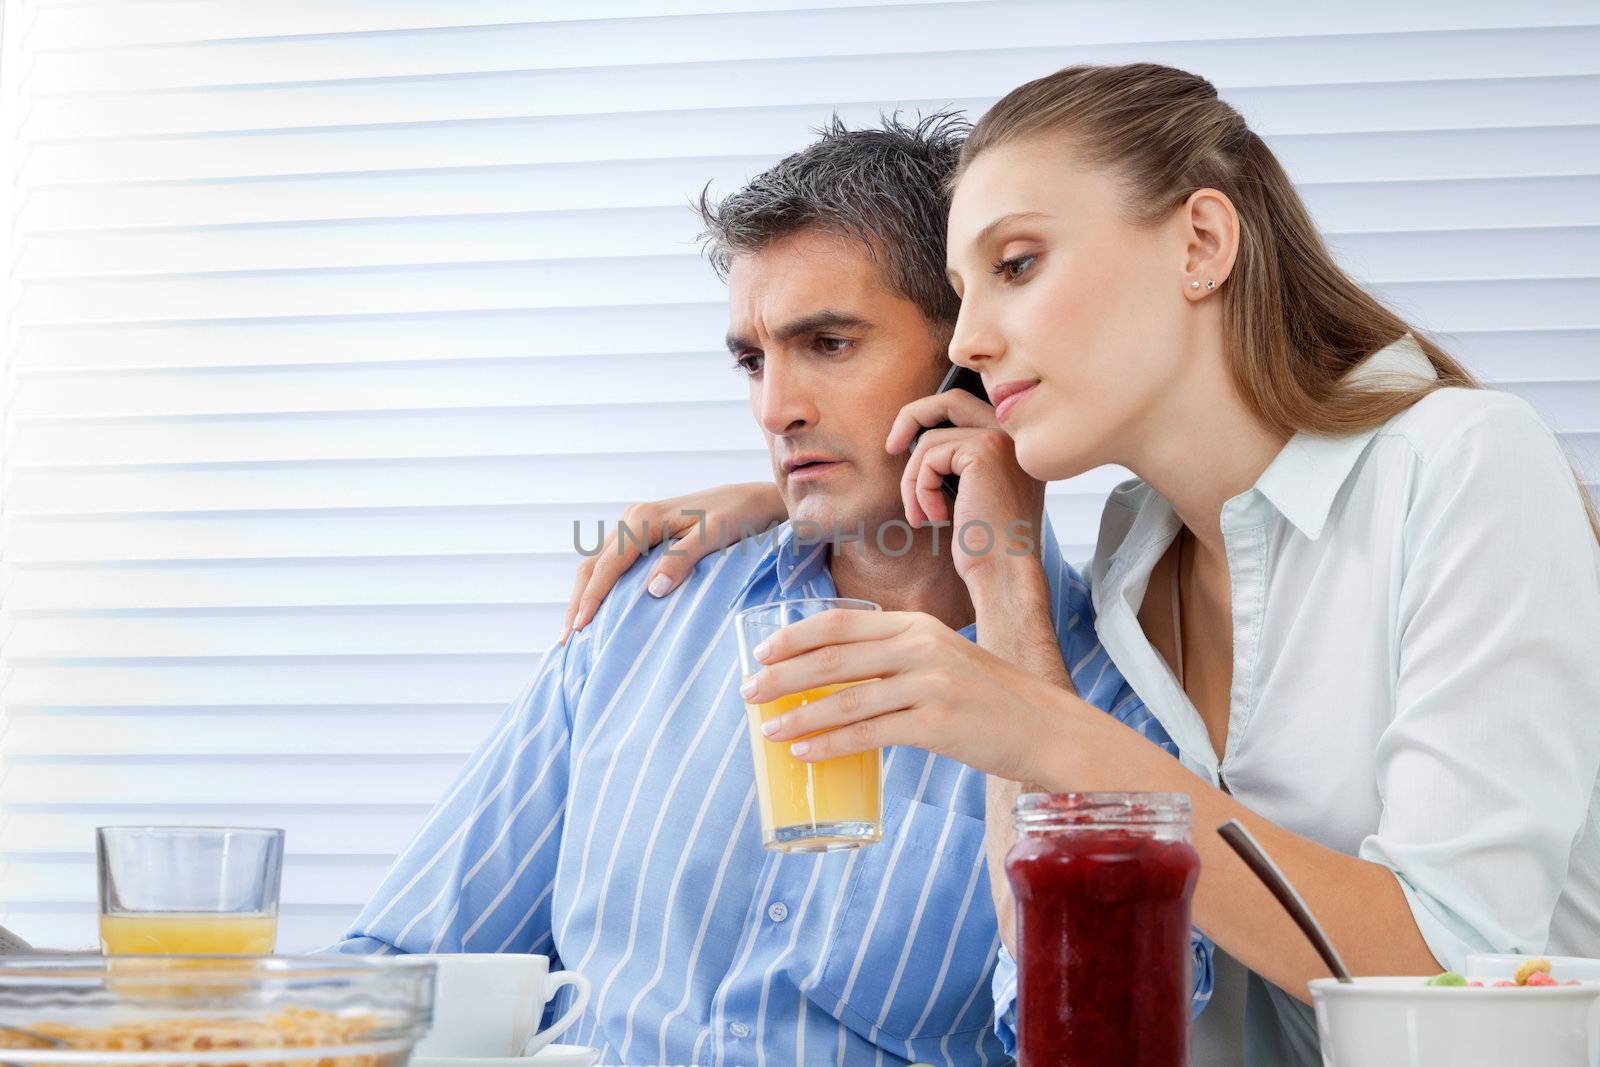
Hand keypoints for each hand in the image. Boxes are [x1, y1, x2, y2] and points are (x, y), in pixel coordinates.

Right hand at [562, 482, 783, 640]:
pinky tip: (599, 611)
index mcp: (645, 519)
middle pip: (593, 565)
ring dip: (585, 596)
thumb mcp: (715, 536)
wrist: (754, 500)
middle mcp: (633, 519)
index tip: (579, 628)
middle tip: (567, 640)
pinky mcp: (644, 536)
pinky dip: (600, 588)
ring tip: (575, 632)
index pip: (608, 564)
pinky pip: (612, 564)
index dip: (591, 597)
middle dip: (578, 602)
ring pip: (598, 565)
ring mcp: (636, 526)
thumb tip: (652, 589)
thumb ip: (683, 559)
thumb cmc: (739, 517)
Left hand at [740, 607, 1075, 782]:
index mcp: (917, 625)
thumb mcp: (943, 658)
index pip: (840, 623)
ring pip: (844, 698)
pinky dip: (830, 744)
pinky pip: (868, 734)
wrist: (1046, 727)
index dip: (794, 638)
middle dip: (781, 676)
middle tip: (747, 693)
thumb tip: (835, 676)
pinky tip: (805, 753)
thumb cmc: (989, 698)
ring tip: (767, 731)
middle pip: (832, 658)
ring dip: (798, 716)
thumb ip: (897, 657)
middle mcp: (920, 647)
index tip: (761, 653)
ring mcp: (929, 684)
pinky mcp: (936, 724)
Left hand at [885, 389, 1045, 581]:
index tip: (902, 442)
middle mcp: (1015, 435)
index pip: (967, 406)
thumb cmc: (987, 543)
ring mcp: (1001, 439)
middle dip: (911, 418)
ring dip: (913, 482)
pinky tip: (936, 518)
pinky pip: (930, 458)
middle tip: (890, 448)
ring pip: (930, 441)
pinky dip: (921, 490)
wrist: (1005, 572)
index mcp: (1017, 444)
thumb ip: (960, 460)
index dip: (930, 415)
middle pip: (950, 401)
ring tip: (921, 516)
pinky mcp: (983, 451)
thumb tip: (916, 436)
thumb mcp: (976, 493)